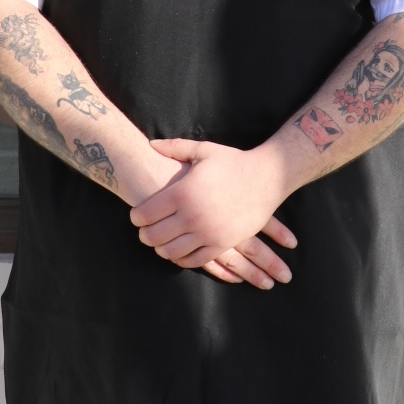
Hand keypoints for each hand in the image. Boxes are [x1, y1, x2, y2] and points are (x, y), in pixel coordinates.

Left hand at [130, 139, 294, 278]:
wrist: (266, 178)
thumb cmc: (233, 162)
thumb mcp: (203, 150)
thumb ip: (175, 148)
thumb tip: (151, 144)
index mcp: (183, 192)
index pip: (146, 213)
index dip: (136, 217)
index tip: (136, 216)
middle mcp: (192, 215)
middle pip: (154, 236)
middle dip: (144, 235)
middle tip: (144, 231)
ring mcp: (208, 232)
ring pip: (171, 251)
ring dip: (161, 248)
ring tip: (160, 241)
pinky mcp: (222, 243)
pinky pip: (194, 260)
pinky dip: (181, 259)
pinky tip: (178, 251)